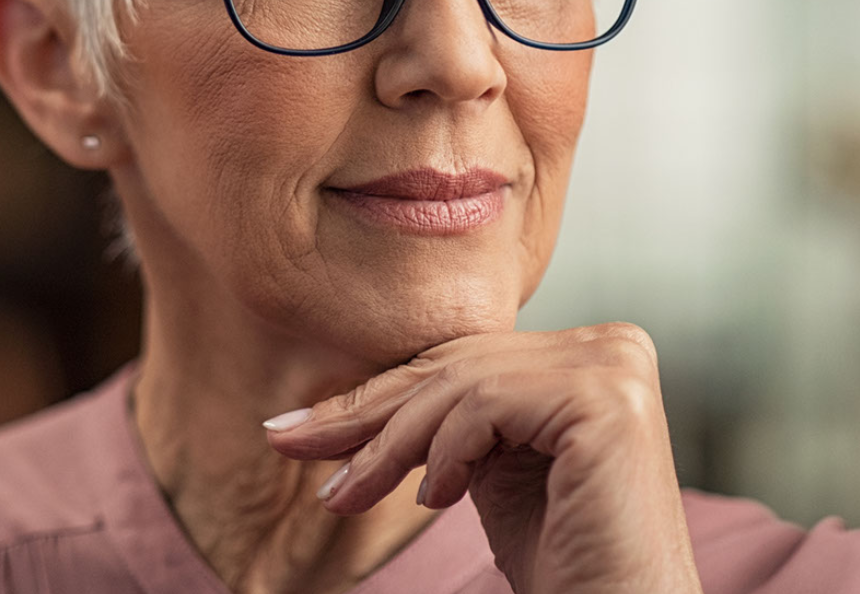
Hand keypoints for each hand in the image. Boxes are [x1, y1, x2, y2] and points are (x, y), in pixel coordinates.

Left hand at [264, 324, 702, 593]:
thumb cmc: (561, 558)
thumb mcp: (480, 467)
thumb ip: (443, 416)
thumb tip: (339, 404)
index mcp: (584, 350)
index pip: (461, 362)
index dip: (379, 396)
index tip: (302, 426)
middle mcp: (608, 343)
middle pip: (456, 368)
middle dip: (365, 414)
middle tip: (289, 441)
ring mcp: (613, 363)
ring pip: (460, 384)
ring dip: (388, 445)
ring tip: (345, 495)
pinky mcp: (606, 395)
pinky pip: (487, 404)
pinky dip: (445, 452)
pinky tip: (434, 499)